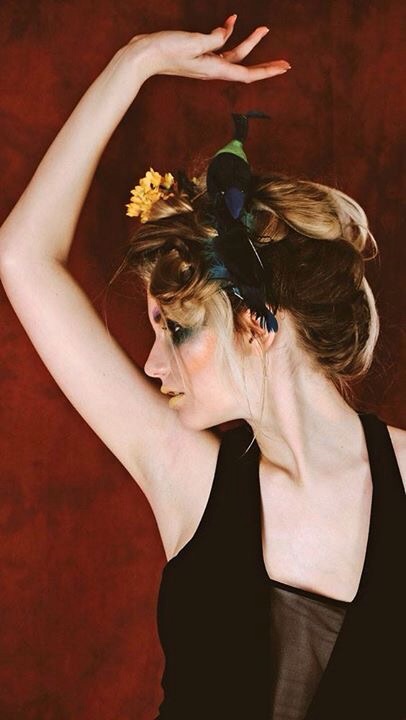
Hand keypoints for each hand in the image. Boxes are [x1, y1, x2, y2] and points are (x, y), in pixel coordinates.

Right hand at [126, 15, 290, 82]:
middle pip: (245, 66)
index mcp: (214, 69)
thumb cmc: (165, 50)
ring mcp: (206, 62)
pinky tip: (232, 21)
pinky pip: (220, 46)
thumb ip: (213, 38)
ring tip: (264, 29)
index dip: (268, 71)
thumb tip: (227, 33)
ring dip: (250, 42)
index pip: (247, 73)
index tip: (284, 69)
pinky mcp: (199, 54)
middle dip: (266, 63)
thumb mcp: (192, 41)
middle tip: (286, 63)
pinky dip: (229, 34)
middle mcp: (213, 69)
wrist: (143, 56)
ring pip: (234, 54)